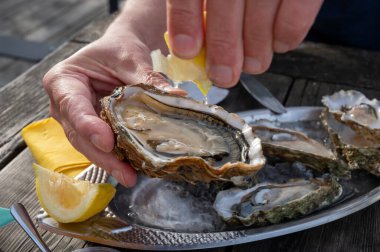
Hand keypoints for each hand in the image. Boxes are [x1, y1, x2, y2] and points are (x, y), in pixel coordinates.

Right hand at [43, 0, 182, 186]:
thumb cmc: (119, 50)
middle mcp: (64, 104)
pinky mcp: (93, 130)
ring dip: (110, 162)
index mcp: (64, 80)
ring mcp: (77, 120)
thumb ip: (147, 79)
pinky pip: (102, 146)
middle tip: (125, 172)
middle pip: (79, 134)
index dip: (88, 126)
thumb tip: (177, 97)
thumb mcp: (131, 59)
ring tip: (130, 176)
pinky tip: (132, 168)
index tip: (107, 142)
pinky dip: (116, 157)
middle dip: (102, 156)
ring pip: (89, 146)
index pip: (73, 106)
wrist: (119, 53)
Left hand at [166, 0, 323, 86]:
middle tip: (223, 75)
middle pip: (227, 2)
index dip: (185, 20)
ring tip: (253, 65)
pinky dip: (287, 33)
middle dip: (224, 45)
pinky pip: (297, 9)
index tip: (187, 50)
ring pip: (262, 7)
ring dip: (256, 46)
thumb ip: (202, 1)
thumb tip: (193, 41)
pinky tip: (280, 44)